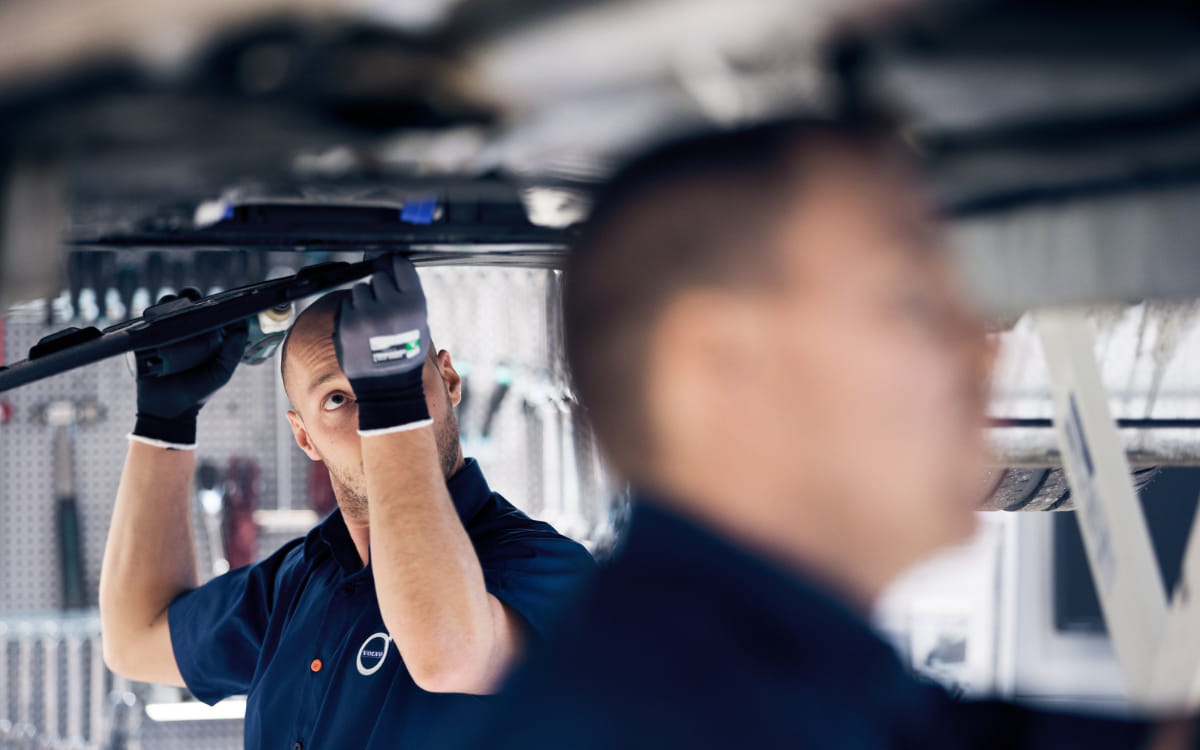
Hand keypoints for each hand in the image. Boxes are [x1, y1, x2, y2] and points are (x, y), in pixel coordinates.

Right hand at [133, 293, 248, 445]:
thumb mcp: (221, 373)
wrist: (168, 410)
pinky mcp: (146, 340)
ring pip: (165, 309)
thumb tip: (241, 327)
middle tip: (193, 298)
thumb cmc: (198, 391)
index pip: (209, 311)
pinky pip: (147, 322)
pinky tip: (159, 315)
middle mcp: (185, 332)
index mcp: (205, 336)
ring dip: (170, 302)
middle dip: (189, 296)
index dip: (213, 302)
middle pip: (186, 305)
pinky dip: (152, 315)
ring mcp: (165, 334)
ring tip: (176, 306)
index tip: (217, 297)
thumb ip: (232, 353)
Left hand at [335, 256, 431, 433]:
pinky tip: (362, 331)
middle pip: (379, 277)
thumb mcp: (419, 322)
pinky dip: (352, 313)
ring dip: (364, 300)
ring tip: (373, 322)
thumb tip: (389, 265)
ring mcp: (367, 315)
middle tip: (385, 310)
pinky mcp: (347, 324)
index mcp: (414, 303)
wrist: (389, 385)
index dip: (394, 267)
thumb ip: (407, 296)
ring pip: (361, 289)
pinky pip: (347, 305)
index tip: (391, 271)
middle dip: (380, 290)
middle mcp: (391, 306)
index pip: (400, 265)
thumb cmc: (406, 352)